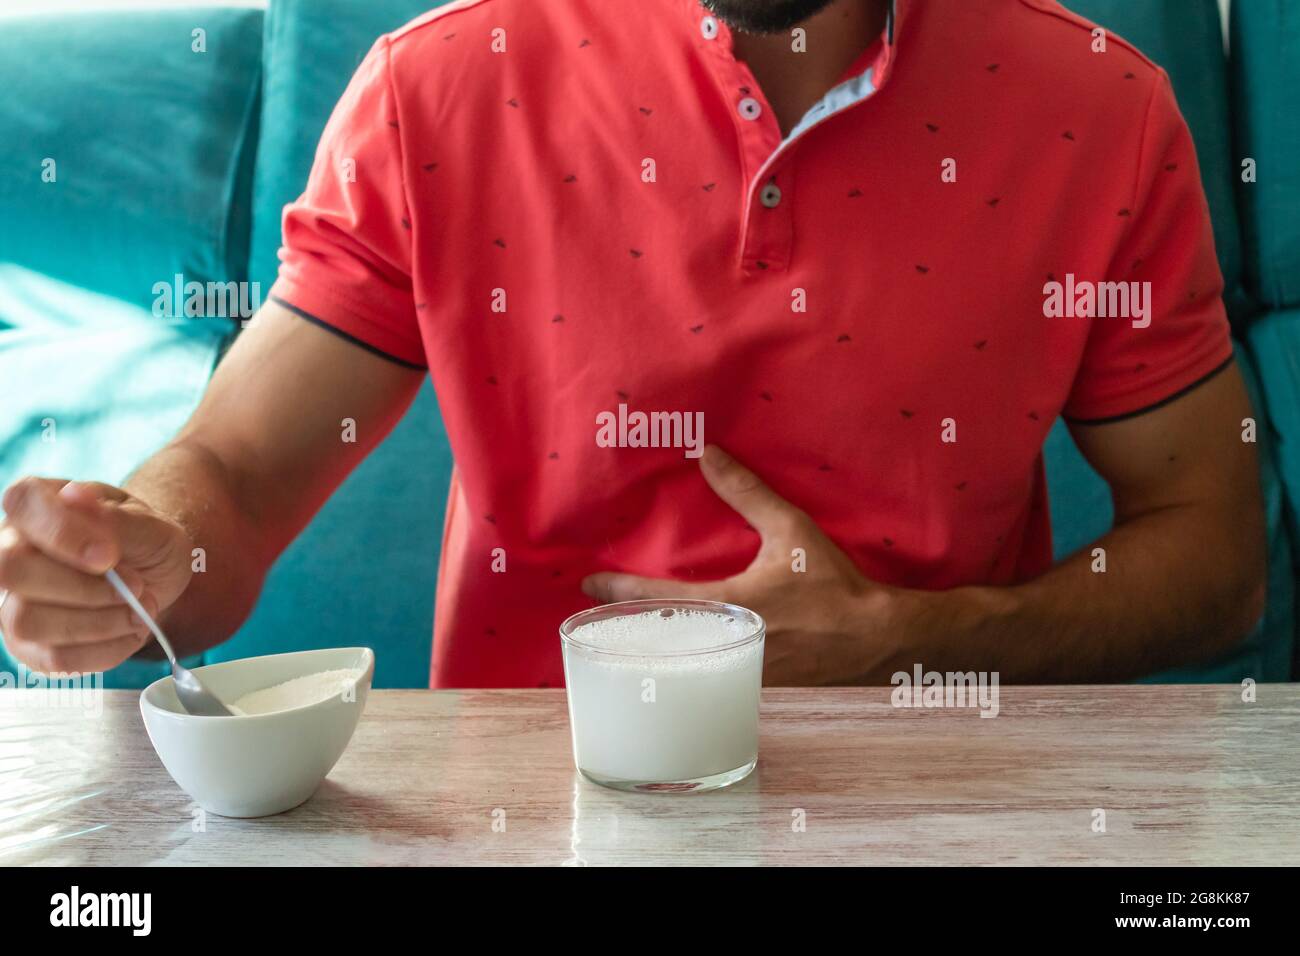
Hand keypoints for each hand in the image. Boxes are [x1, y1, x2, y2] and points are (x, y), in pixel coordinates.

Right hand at [0, 478, 193, 673]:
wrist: (156, 578)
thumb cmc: (147, 542)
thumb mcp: (150, 524)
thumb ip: (115, 517)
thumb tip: (76, 496)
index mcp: (39, 505)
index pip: (22, 503)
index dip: (62, 532)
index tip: (110, 555)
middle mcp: (12, 549)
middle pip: (10, 570)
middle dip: (84, 588)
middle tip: (136, 586)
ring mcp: (13, 600)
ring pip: (28, 621)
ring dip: (98, 623)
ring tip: (139, 609)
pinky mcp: (28, 644)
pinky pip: (53, 658)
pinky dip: (104, 650)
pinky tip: (130, 632)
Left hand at [581, 446, 897, 684]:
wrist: (876, 637)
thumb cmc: (832, 583)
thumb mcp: (791, 529)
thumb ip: (747, 493)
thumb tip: (708, 454)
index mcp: (730, 607)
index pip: (660, 599)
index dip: (621, 589)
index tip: (589, 581)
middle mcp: (727, 645)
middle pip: (659, 641)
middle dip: (625, 628)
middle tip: (594, 617)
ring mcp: (739, 672)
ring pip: (682, 664)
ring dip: (654, 650)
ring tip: (625, 636)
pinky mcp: (755, 686)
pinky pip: (708, 677)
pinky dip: (686, 666)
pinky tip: (677, 657)